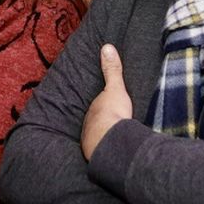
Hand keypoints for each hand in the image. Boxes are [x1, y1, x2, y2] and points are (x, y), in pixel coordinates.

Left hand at [81, 44, 132, 161]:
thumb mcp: (115, 89)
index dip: (101, 107)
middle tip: (110, 125)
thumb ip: (112, 70)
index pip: (96, 107)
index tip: (107, 108)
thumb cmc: (112, 114)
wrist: (111, 142)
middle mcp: (88, 126)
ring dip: (104, 138)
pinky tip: (113, 152)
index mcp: (93, 110)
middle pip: (95, 123)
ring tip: (112, 139)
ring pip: (97, 137)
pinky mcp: (98, 156)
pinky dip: (107, 150)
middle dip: (101, 124)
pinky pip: (102, 151)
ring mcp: (91, 142)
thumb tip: (106, 47)